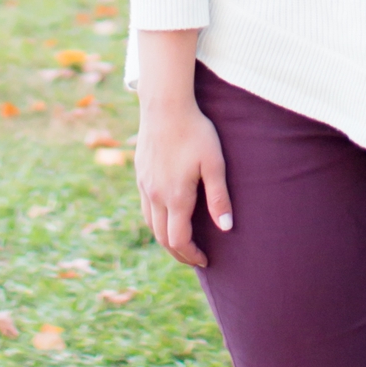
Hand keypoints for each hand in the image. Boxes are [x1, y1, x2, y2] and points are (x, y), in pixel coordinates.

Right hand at [133, 28, 231, 267]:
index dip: (191, 255)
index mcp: (175, 197)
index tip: (205, 260)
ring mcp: (145, 185)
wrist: (165, 106)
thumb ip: (219, 197)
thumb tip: (225, 228)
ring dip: (165, 238)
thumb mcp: (214, 164)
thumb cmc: (195, 132)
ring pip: (151, 223)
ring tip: (181, 242)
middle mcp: (156, 195)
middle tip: (194, 257)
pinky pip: (145, 207)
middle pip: (162, 237)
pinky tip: (167, 215)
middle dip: (178, 252)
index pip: (179, 240)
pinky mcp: (140, 174)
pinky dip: (156, 221)